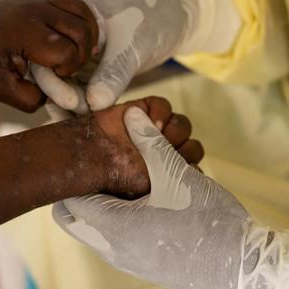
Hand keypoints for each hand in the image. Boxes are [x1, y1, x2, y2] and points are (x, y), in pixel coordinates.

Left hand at [0, 0, 102, 111]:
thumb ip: (29, 98)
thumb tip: (54, 94)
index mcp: (28, 33)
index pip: (67, 51)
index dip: (68, 68)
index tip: (56, 75)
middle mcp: (38, 12)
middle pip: (81, 30)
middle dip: (83, 54)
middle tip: (70, 65)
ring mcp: (42, 2)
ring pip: (82, 11)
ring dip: (91, 31)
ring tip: (88, 48)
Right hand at [32, 0, 189, 111]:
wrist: (170, 19)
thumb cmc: (150, 20)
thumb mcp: (131, 44)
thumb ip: (113, 73)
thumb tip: (94, 104)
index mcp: (68, 23)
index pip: (48, 55)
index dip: (54, 82)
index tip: (71, 103)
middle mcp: (69, 41)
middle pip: (53, 73)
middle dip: (62, 97)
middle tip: (78, 117)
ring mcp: (81, 57)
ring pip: (68, 85)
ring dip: (74, 105)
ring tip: (83, 124)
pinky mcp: (94, 71)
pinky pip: (85, 90)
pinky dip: (86, 104)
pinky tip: (91, 119)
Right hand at [51, 96, 203, 198]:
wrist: (91, 154)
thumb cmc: (119, 175)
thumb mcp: (151, 182)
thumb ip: (177, 174)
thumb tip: (198, 171)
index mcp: (166, 173)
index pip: (194, 167)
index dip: (191, 166)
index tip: (181, 169)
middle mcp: (163, 151)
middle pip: (193, 146)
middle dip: (184, 149)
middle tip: (166, 154)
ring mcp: (154, 130)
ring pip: (182, 125)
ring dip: (174, 131)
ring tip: (157, 136)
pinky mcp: (144, 110)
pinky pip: (164, 106)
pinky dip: (160, 112)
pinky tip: (151, 121)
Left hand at [54, 107, 288, 288]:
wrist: (239, 265)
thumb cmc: (205, 219)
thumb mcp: (176, 173)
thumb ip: (150, 141)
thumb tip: (132, 114)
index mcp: (113, 225)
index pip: (68, 201)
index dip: (74, 175)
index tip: (87, 157)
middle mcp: (112, 246)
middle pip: (80, 213)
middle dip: (90, 186)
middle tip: (108, 164)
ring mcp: (126, 257)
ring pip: (100, 223)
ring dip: (110, 198)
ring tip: (130, 176)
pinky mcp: (142, 260)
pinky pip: (117, 233)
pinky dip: (123, 211)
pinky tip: (147, 195)